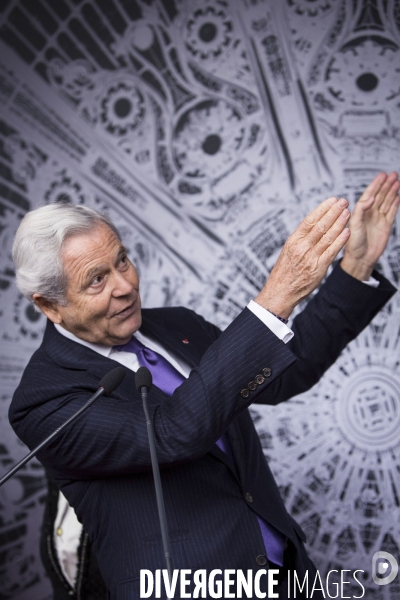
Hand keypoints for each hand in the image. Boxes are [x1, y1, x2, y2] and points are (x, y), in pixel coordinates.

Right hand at [255, 197, 349, 318]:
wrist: (280, 292)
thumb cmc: (285, 272)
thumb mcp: (288, 251)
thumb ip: (301, 239)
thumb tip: (314, 226)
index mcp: (293, 241)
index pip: (309, 220)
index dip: (322, 209)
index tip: (332, 200)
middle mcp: (301, 247)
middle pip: (320, 225)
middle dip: (333, 212)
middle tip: (343, 202)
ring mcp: (310, 258)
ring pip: (327, 236)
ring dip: (339, 223)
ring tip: (347, 213)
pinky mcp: (318, 268)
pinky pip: (331, 252)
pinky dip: (340, 241)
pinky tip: (347, 232)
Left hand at [341, 171, 399, 280]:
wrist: (361, 258)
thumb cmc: (353, 244)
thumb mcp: (354, 225)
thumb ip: (361, 210)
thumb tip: (370, 197)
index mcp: (360, 212)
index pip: (369, 194)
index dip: (376, 184)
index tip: (382, 175)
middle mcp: (369, 214)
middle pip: (380, 195)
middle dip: (386, 185)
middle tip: (393, 174)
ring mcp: (378, 219)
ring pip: (386, 201)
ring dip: (391, 191)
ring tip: (397, 181)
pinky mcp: (385, 226)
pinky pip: (391, 212)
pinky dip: (395, 204)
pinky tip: (398, 196)